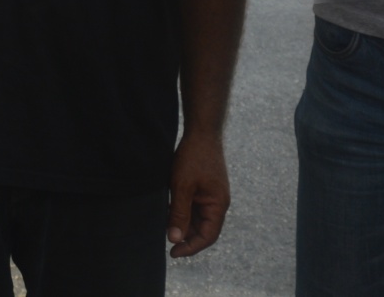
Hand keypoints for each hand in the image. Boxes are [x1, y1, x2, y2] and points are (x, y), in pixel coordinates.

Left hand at [166, 130, 229, 258]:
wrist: (201, 131)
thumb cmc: (194, 157)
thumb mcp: (182, 187)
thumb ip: (179, 214)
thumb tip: (174, 239)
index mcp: (218, 205)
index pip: (208, 236)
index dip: (191, 247)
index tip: (173, 252)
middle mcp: (217, 203)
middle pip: (203, 229)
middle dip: (185, 236)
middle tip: (166, 241)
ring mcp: (211, 196)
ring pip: (197, 219)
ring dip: (182, 224)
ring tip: (165, 226)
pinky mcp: (204, 188)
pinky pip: (194, 207)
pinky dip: (182, 212)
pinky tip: (168, 211)